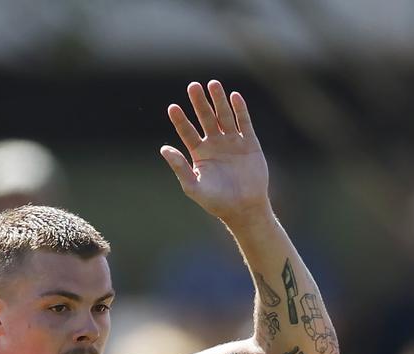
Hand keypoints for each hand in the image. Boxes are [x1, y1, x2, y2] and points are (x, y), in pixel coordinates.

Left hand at [160, 80, 270, 225]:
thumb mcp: (193, 186)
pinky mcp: (250, 144)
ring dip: (219, 101)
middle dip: (200, 103)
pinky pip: (244, 123)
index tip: (172, 107)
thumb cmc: (216, 201)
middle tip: (193, 86)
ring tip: (213, 84)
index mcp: (199, 153)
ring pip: (224, 116)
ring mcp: (233, 142)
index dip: (180, 120)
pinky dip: (240, 110)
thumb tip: (163, 148)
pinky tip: (235, 96)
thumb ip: (179, 167)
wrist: (244, 209)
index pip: (187, 131)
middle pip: (205, 118)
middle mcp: (215, 144)